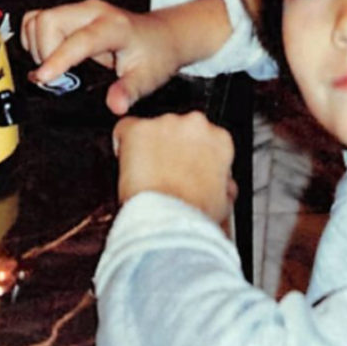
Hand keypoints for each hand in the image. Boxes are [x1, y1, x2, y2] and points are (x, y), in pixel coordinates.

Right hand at [21, 0, 180, 114]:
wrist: (162, 35)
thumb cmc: (155, 55)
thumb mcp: (147, 78)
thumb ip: (128, 92)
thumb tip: (115, 106)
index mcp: (114, 27)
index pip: (79, 39)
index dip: (57, 59)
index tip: (43, 78)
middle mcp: (93, 12)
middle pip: (48, 21)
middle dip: (43, 52)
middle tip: (56, 77)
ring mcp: (80, 9)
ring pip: (37, 19)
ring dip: (37, 47)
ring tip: (55, 68)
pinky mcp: (70, 12)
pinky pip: (36, 20)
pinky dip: (34, 40)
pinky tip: (50, 57)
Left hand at [113, 112, 237, 224]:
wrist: (168, 221)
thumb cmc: (193, 215)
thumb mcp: (222, 201)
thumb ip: (222, 184)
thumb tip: (222, 186)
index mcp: (220, 140)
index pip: (205, 139)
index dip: (192, 155)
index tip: (185, 169)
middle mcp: (195, 125)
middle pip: (179, 129)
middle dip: (171, 148)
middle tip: (165, 173)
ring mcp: (166, 124)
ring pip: (153, 129)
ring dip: (150, 147)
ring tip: (147, 175)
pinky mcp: (138, 129)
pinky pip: (125, 129)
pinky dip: (123, 144)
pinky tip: (128, 164)